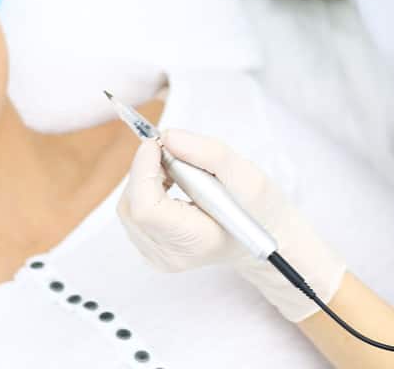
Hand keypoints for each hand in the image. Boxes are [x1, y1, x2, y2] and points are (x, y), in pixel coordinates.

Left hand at [117, 129, 346, 321]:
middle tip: (171, 151)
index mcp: (194, 243)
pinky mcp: (150, 249)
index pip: (146, 208)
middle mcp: (170, 256)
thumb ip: (209, 154)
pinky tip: (171, 183)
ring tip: (177, 168)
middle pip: (133, 205)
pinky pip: (133, 212)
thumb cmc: (259, 210)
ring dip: (145, 177)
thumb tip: (168, 137)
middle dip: (145, 169)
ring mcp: (157, 257)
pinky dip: (146, 189)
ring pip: (129, 206)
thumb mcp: (247, 176)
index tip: (156, 142)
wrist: (265, 238)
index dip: (143, 169)